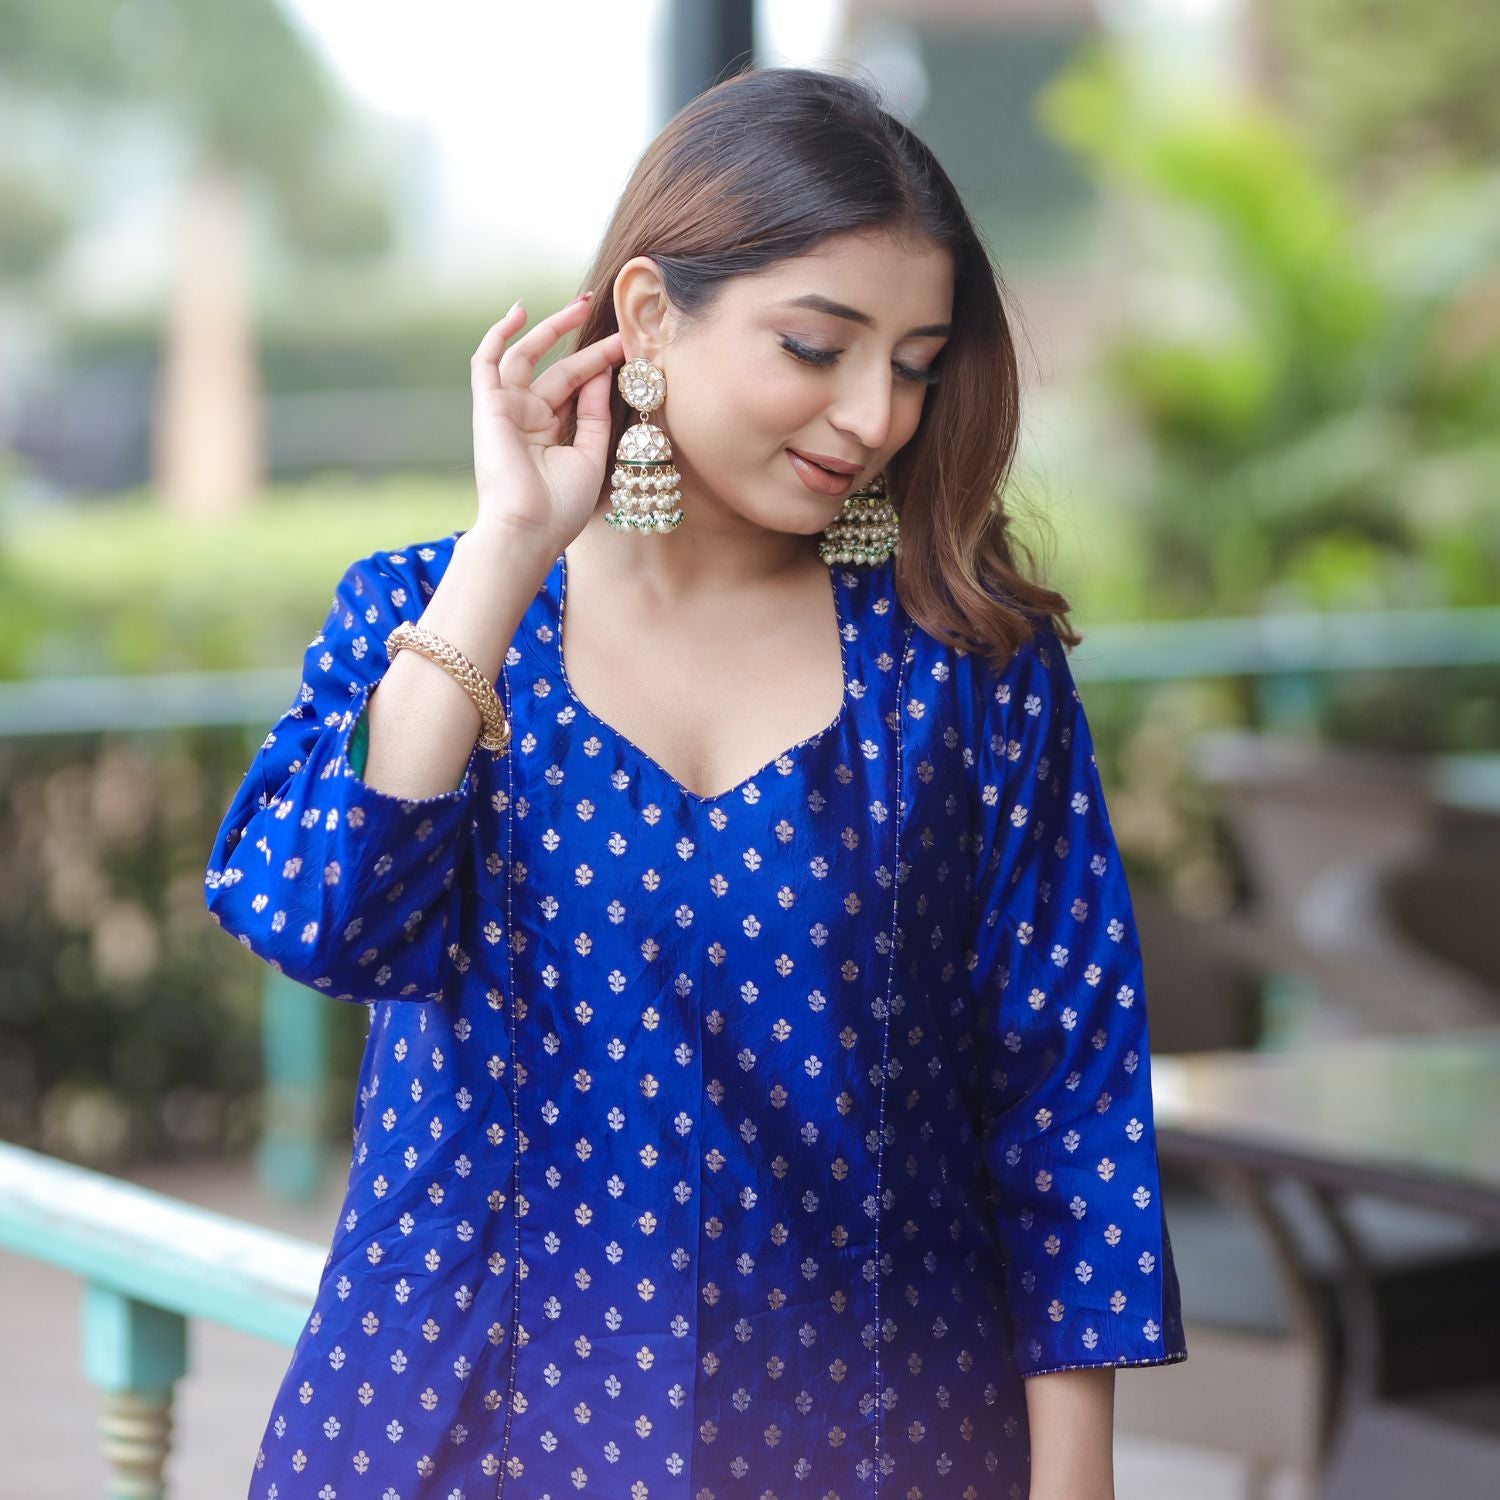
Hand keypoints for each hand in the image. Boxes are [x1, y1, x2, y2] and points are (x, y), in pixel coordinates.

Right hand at [468, 295, 624, 545]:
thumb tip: (601, 372)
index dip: (600, 366)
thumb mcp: (590, 456)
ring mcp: (507, 410)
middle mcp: (528, 418)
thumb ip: (594, 414)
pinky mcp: (488, 406)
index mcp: (552, 434)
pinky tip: (519, 313)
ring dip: (549, 330)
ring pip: (527, 358)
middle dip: (582, 343)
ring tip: (580, 306)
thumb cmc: (560, 507)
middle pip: (558, 370)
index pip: (577, 389)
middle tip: (609, 316)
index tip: (629, 347)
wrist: (528, 529)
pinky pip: (486, 362)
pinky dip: (498, 336)